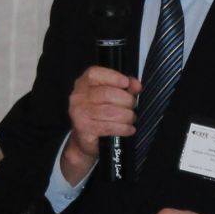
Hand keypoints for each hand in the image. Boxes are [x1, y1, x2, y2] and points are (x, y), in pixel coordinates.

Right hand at [61, 65, 139, 182]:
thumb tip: (136, 85)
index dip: (114, 77)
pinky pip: (109, 127)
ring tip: (131, 118)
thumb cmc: (98, 113)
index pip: (95, 74)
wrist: (84, 139)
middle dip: (126, 100)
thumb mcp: (110, 96)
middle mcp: (78, 97)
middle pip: (107, 94)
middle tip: (132, 106)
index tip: (127, 84)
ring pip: (111, 112)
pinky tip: (129, 129)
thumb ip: (124, 87)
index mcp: (83, 84)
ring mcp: (79, 113)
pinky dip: (123, 128)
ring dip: (127, 116)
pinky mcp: (84, 128)